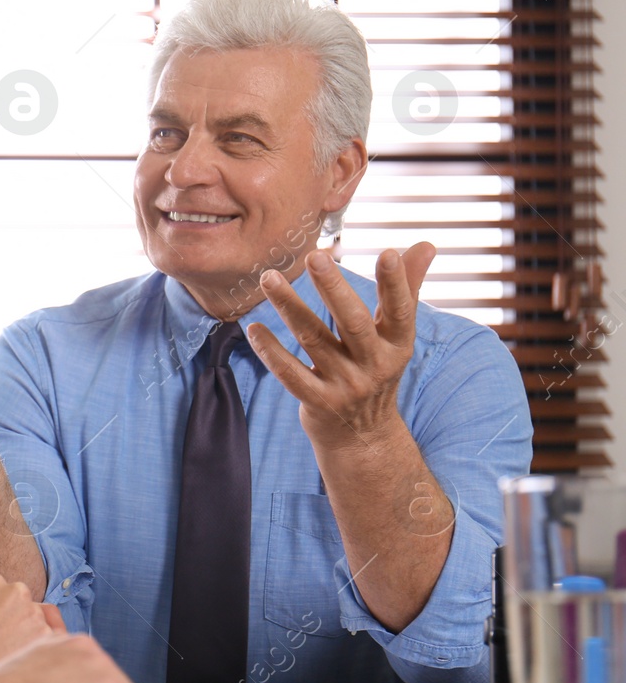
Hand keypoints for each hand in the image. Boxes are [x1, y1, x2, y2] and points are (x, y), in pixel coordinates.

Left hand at [247, 244, 434, 443]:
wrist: (363, 437)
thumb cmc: (376, 370)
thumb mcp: (396, 336)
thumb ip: (408, 289)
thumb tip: (426, 245)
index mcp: (397, 345)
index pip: (400, 310)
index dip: (396, 283)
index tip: (388, 251)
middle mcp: (374, 365)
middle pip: (352, 322)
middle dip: (334, 287)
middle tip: (315, 255)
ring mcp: (345, 385)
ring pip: (313, 339)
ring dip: (289, 306)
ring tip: (269, 277)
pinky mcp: (317, 402)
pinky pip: (290, 374)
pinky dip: (271, 351)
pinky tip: (255, 328)